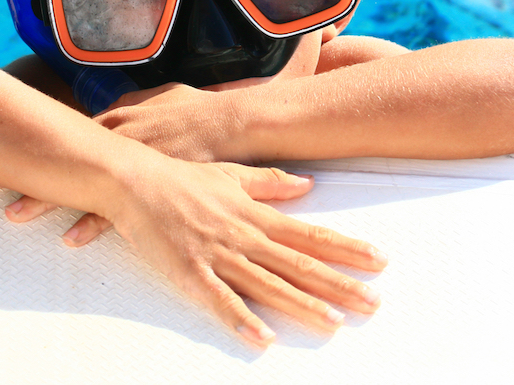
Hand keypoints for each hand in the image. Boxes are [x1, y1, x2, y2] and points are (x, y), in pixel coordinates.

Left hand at [0, 81, 246, 238]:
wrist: (234, 124)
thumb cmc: (199, 110)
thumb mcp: (163, 98)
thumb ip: (135, 103)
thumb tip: (117, 103)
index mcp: (118, 118)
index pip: (62, 130)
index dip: (27, 141)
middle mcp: (117, 138)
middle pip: (58, 154)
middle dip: (20, 167)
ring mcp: (131, 163)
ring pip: (79, 181)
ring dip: (45, 199)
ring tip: (12, 215)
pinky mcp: (150, 187)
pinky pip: (116, 209)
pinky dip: (92, 223)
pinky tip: (69, 240)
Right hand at [106, 155, 386, 345]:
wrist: (134, 181)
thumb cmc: (182, 179)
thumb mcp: (231, 174)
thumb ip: (269, 184)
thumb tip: (307, 185)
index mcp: (256, 215)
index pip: (311, 236)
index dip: (347, 249)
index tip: (379, 260)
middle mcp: (245, 236)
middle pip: (300, 265)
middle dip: (340, 285)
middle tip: (374, 303)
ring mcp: (218, 256)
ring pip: (268, 285)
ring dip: (303, 305)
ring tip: (335, 322)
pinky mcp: (189, 273)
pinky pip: (219, 301)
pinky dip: (241, 320)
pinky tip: (263, 339)